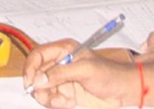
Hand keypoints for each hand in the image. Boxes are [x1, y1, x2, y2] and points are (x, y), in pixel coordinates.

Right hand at [23, 39, 137, 107]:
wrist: (123, 91)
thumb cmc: (109, 74)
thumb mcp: (85, 70)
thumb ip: (61, 73)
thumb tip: (39, 79)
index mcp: (63, 50)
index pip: (37, 55)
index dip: (30, 68)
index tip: (30, 82)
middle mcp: (60, 64)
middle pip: (36, 74)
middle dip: (37, 86)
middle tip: (43, 95)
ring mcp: (62, 79)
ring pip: (41, 89)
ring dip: (46, 97)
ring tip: (59, 101)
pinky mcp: (66, 93)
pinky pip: (51, 99)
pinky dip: (54, 103)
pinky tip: (65, 103)